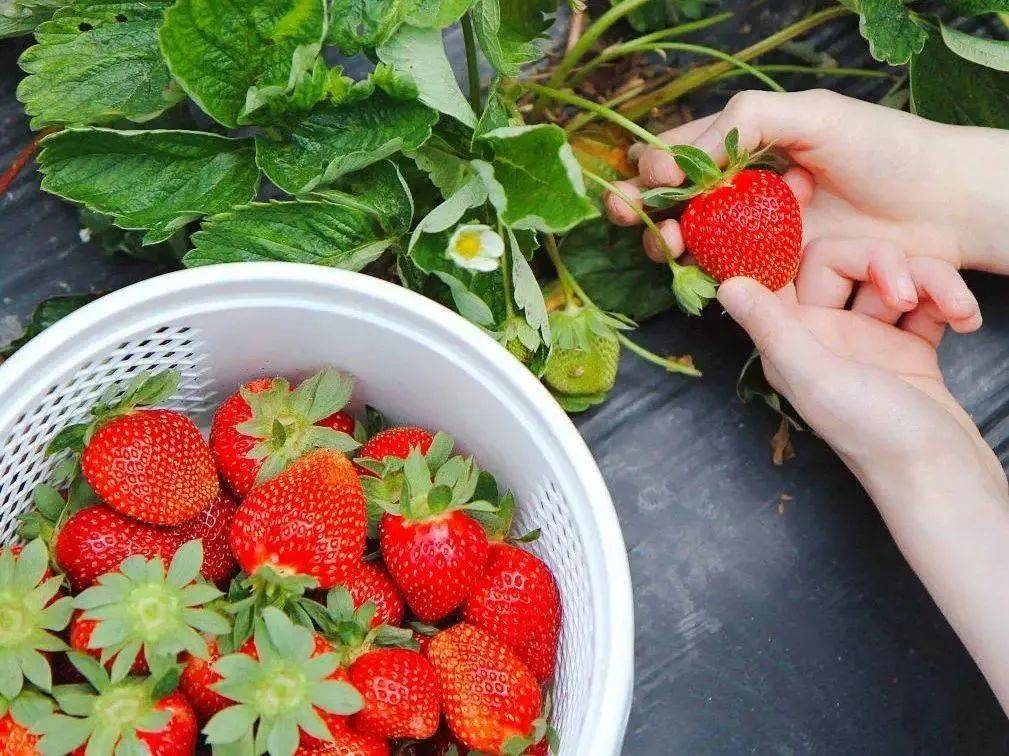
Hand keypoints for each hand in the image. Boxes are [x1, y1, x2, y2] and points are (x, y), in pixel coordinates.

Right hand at [604, 89, 1008, 276]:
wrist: (944, 205)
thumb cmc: (887, 149)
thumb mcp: (814, 114)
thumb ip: (748, 119)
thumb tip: (686, 154)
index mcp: (749, 144)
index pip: (681, 151)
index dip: (657, 164)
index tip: (663, 173)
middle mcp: (745, 191)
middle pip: (673, 200)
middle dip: (640, 207)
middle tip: (628, 214)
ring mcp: (758, 234)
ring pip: (691, 240)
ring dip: (664, 240)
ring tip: (668, 242)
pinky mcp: (776, 274)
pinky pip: (726, 275)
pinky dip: (702, 272)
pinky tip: (694, 264)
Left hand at [717, 237, 1000, 496]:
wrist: (945, 477)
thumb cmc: (876, 436)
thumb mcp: (815, 377)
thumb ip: (772, 329)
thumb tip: (727, 286)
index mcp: (790, 340)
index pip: (777, 272)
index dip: (784, 241)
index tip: (803, 201)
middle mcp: (823, 335)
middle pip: (841, 261)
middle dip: (882, 262)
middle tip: (905, 294)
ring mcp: (868, 338)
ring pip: (889, 274)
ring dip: (929, 281)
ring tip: (956, 312)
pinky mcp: (910, 345)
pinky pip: (924, 298)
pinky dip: (948, 301)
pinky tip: (967, 320)